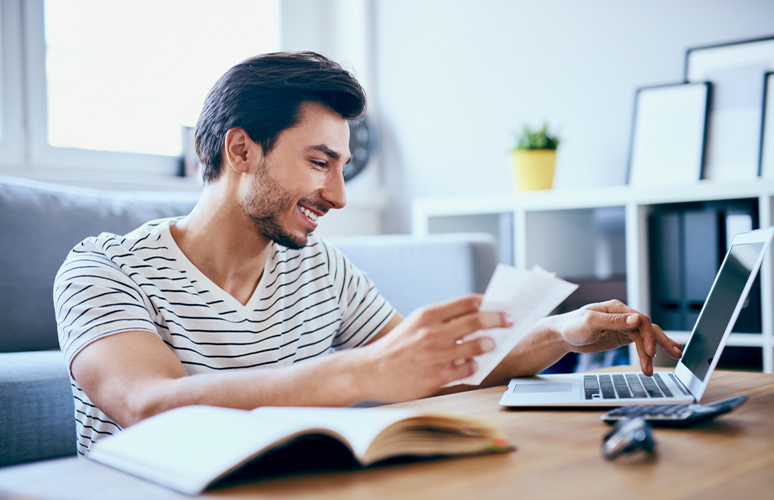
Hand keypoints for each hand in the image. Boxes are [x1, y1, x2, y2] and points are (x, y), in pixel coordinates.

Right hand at [359, 295, 511, 401]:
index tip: (499, 305)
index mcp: (427, 315)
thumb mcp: (415, 324)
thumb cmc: (396, 347)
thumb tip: (474, 316)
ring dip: (488, 344)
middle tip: (509, 321)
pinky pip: (467, 369)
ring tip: (491, 344)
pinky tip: (473, 365)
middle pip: (476, 321)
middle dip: (498, 320)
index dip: (488, 303)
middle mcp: (432, 332)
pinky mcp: (436, 377)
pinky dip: (474, 366)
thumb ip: (441, 320)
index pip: (466, 302)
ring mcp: (435, 355)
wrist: (369, 371)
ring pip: (476, 345)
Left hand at [548, 300, 682, 375]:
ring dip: (655, 350)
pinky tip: (660, 354)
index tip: (650, 352)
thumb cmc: (571, 326)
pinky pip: (640, 342)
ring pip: (646, 336)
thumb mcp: (590, 322)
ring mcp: (622, 327)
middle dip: (660, 343)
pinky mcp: (620, 337)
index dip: (648, 336)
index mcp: (616, 309)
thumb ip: (614, 321)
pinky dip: (650, 349)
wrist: (561, 335)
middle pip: (647, 328)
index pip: (640, 320)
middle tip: (673, 355)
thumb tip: (636, 319)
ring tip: (664, 363)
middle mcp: (622, 316)